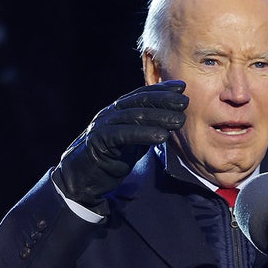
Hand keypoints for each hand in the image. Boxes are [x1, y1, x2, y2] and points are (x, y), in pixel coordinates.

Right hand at [52, 80, 187, 212]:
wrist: (81, 180)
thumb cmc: (110, 159)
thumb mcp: (133, 142)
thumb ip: (147, 129)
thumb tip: (171, 119)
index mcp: (117, 111)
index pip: (141, 95)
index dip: (161, 89)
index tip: (182, 87)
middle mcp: (109, 114)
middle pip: (139, 102)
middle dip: (163, 100)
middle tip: (185, 102)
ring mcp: (102, 126)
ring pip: (133, 116)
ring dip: (158, 117)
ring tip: (179, 120)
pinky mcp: (97, 141)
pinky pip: (123, 135)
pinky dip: (143, 134)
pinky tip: (161, 136)